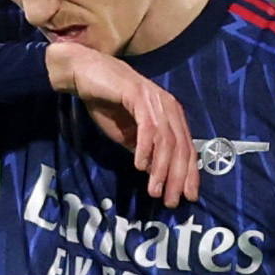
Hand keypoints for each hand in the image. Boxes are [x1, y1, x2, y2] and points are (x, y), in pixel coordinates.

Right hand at [45, 42, 199, 206]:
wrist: (84, 74)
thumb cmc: (106, 103)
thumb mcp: (128, 135)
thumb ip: (144, 151)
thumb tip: (155, 175)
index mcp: (171, 115)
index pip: (187, 148)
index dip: (189, 174)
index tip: (187, 197)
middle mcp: (169, 106)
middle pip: (181, 147)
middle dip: (177, 177)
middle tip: (171, 201)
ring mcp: (155, 99)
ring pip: (166, 140)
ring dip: (161, 168)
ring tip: (154, 190)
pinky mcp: (138, 95)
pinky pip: (147, 127)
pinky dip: (145, 148)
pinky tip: (139, 166)